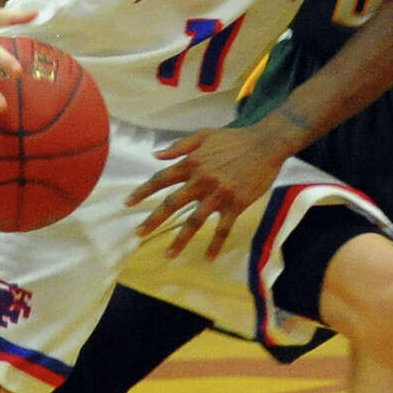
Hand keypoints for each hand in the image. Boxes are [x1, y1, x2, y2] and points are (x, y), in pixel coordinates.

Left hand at [126, 125, 284, 259]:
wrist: (265, 144)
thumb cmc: (234, 139)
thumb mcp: (204, 135)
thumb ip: (180, 146)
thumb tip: (156, 155)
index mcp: (191, 163)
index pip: (161, 179)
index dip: (143, 191)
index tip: (128, 203)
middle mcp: (201, 180)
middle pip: (172, 204)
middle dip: (153, 220)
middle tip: (138, 234)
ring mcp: (218, 194)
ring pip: (195, 221)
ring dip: (180, 240)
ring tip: (168, 255)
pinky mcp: (235, 205)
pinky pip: (223, 228)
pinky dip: (216, 244)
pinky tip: (209, 258)